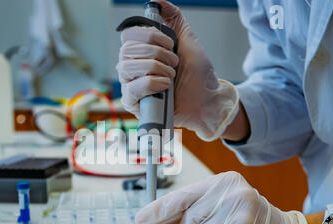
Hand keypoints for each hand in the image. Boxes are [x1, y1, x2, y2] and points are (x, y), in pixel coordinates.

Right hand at [116, 0, 239, 140]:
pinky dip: (151, 83)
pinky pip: (132, 89)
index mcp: (141, 51)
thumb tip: (157, 0)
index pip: (128, 35)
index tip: (169, 43)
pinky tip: (165, 86)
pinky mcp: (133, 103)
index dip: (148, 36)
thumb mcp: (187, 40)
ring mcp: (130, 85)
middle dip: (156, 53)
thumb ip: (173, 18)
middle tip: (174, 62)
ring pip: (127, 67)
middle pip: (127, 49)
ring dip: (155, 68)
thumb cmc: (197, 75)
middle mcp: (132, 66)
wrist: (206, 100)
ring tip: (171, 75)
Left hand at [135, 171, 313, 223]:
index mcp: (223, 182)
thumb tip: (151, 220)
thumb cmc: (243, 217)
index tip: (141, 220)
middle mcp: (232, 196)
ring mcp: (239, 218)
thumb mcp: (217, 204)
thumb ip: (186, 209)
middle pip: (187, 221)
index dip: (158, 210)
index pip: (182, 196)